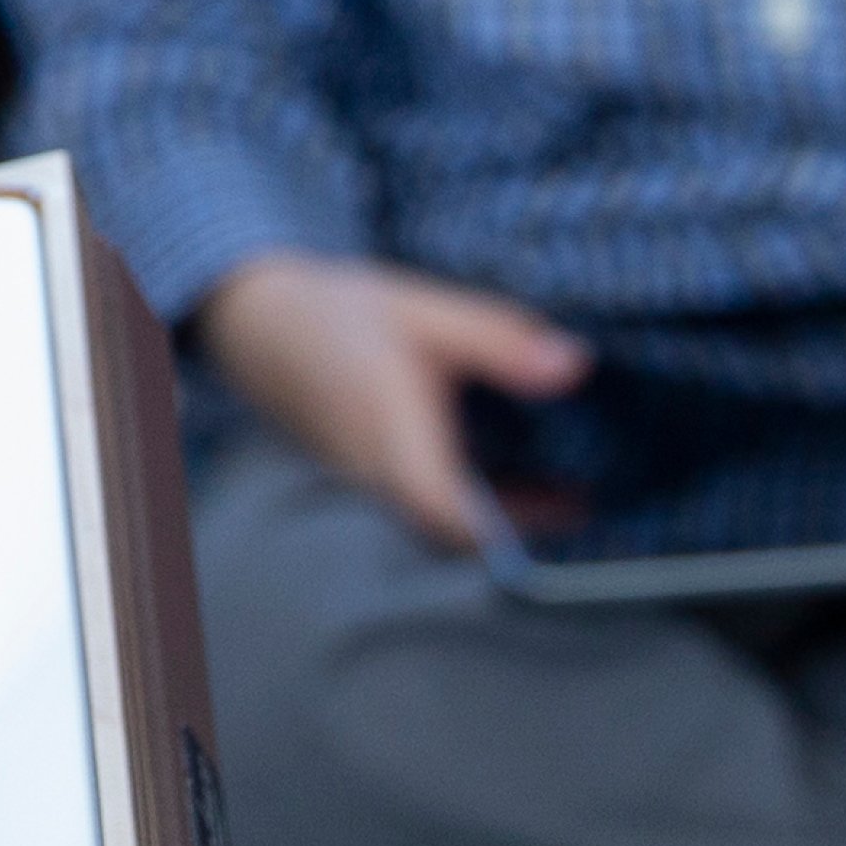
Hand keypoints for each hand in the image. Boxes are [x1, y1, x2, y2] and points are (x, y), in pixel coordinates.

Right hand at [201, 248, 588, 553]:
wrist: (259, 326)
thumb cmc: (341, 311)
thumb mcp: (425, 311)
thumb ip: (499, 341)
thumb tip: (576, 366)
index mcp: (386, 426)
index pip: (437, 504)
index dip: (495, 526)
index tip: (564, 511)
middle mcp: (374, 471)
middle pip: (449, 534)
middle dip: (521, 532)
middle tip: (585, 505)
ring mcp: (369, 486)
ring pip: (441, 529)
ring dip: (505, 522)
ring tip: (572, 499)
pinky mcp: (372, 485)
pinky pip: (428, 514)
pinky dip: (479, 509)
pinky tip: (528, 490)